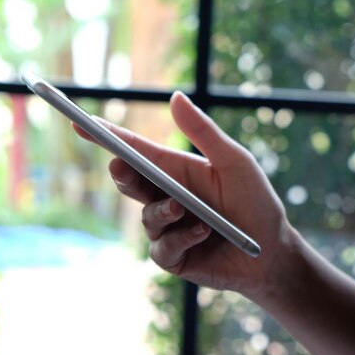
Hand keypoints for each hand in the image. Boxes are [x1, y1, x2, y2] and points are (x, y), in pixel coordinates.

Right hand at [74, 92, 294, 299]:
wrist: (272, 251)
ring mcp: (168, 229)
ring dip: (163, 212)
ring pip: (147, 218)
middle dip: (122, 173)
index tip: (83, 124)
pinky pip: (162, 248)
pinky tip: (203, 233)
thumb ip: (205, 133)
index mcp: (179, 171)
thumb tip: (175, 96)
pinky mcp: (175, 257)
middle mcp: (168, 198)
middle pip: (131, 183)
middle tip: (119, 163)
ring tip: (184, 209)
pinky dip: (181, 238)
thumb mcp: (235, 162)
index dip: (109, 138)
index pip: (137, 152)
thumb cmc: (256, 202)